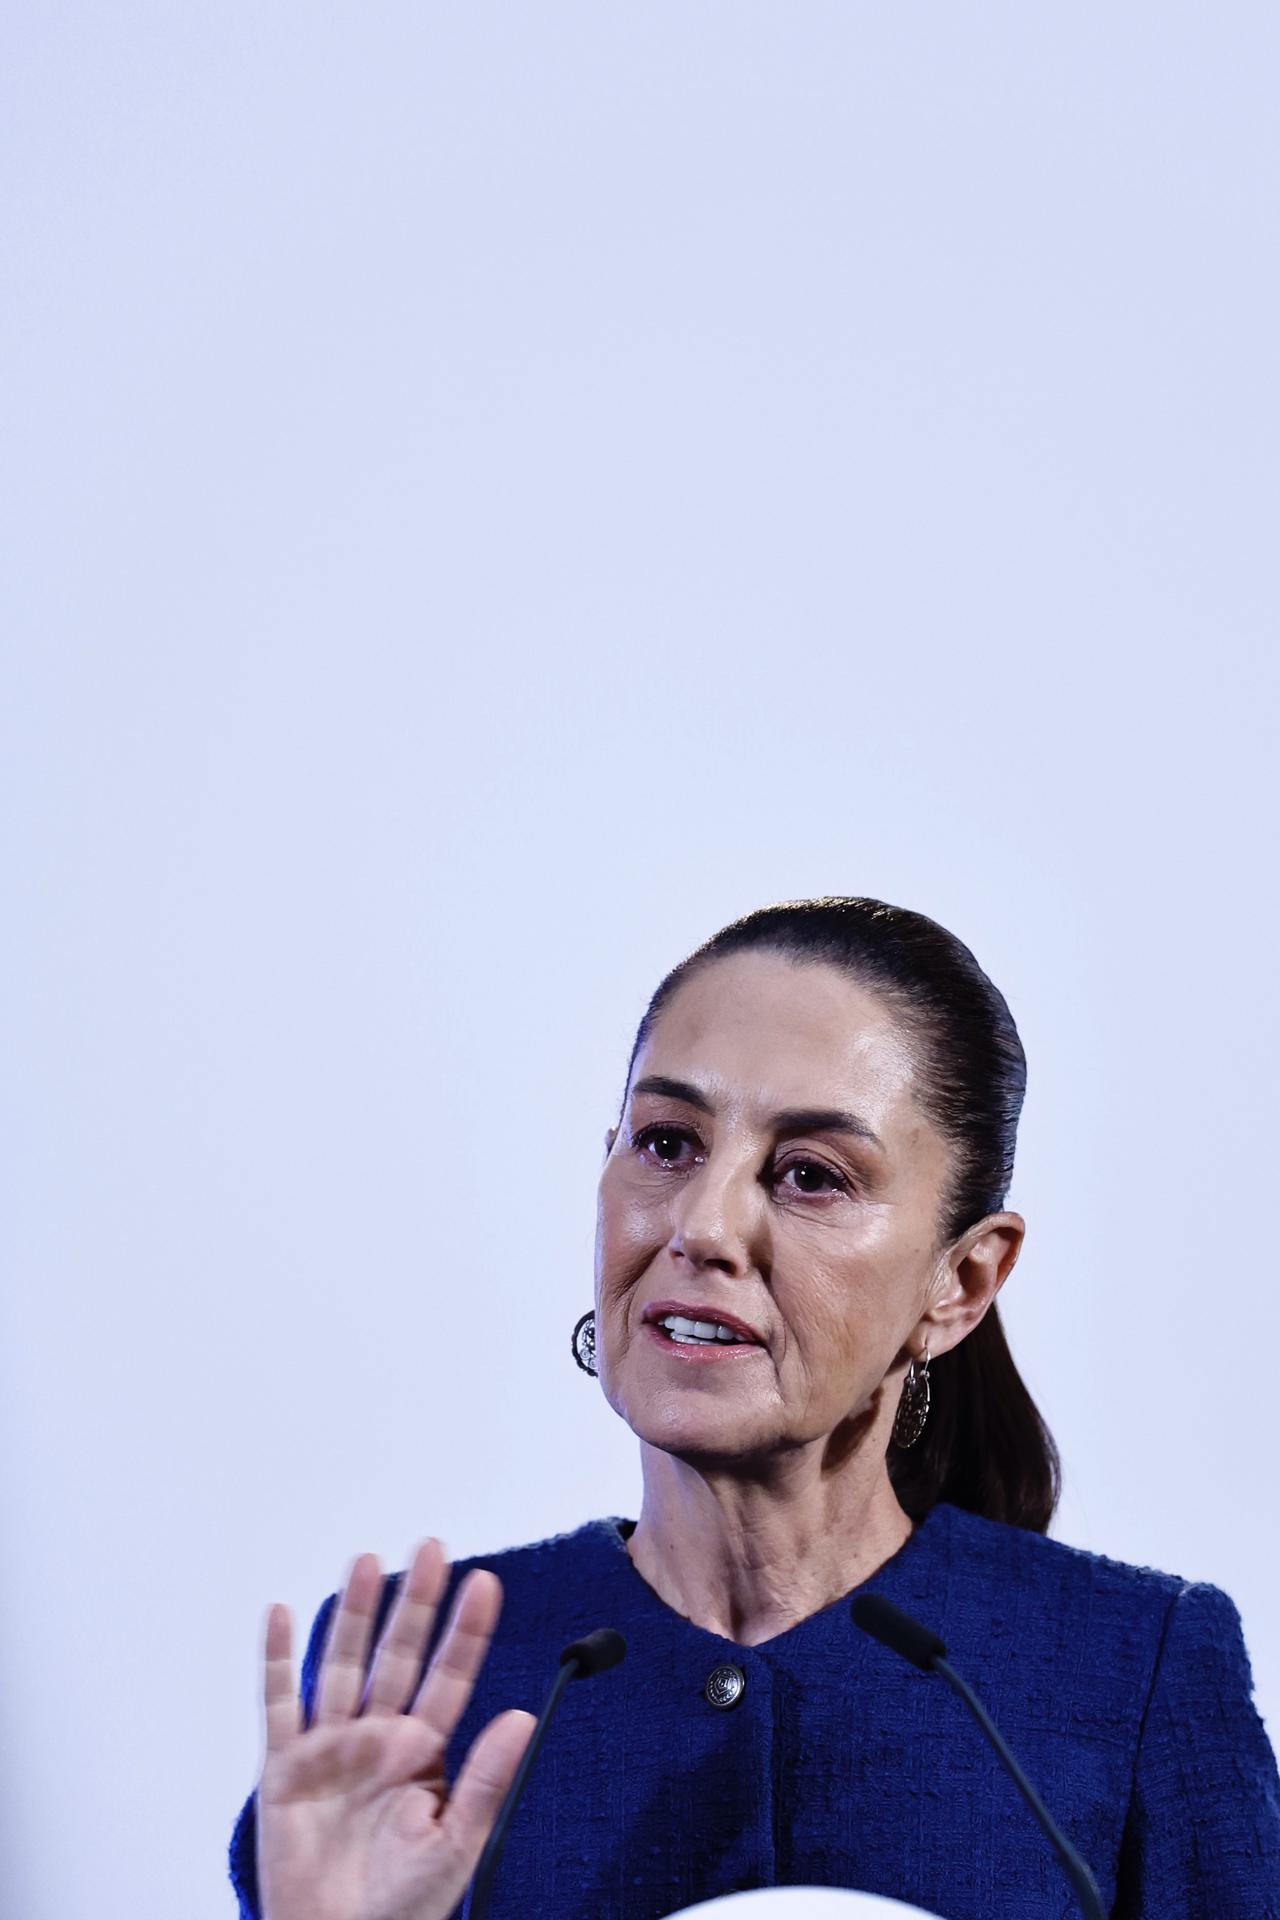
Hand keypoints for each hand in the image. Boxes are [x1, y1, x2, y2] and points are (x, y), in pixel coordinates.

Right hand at [256, 1540, 535, 1919]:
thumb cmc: (400, 1906)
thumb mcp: (456, 1845)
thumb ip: (484, 1778)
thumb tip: (522, 1716)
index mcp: (423, 1753)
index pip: (450, 1676)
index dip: (466, 1630)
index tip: (485, 1582)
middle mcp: (378, 1737)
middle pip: (399, 1654)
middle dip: (415, 1602)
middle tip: (432, 1548)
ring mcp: (331, 1748)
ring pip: (342, 1664)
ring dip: (352, 1613)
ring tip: (366, 1560)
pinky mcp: (284, 1767)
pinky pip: (279, 1704)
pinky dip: (278, 1660)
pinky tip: (283, 1614)